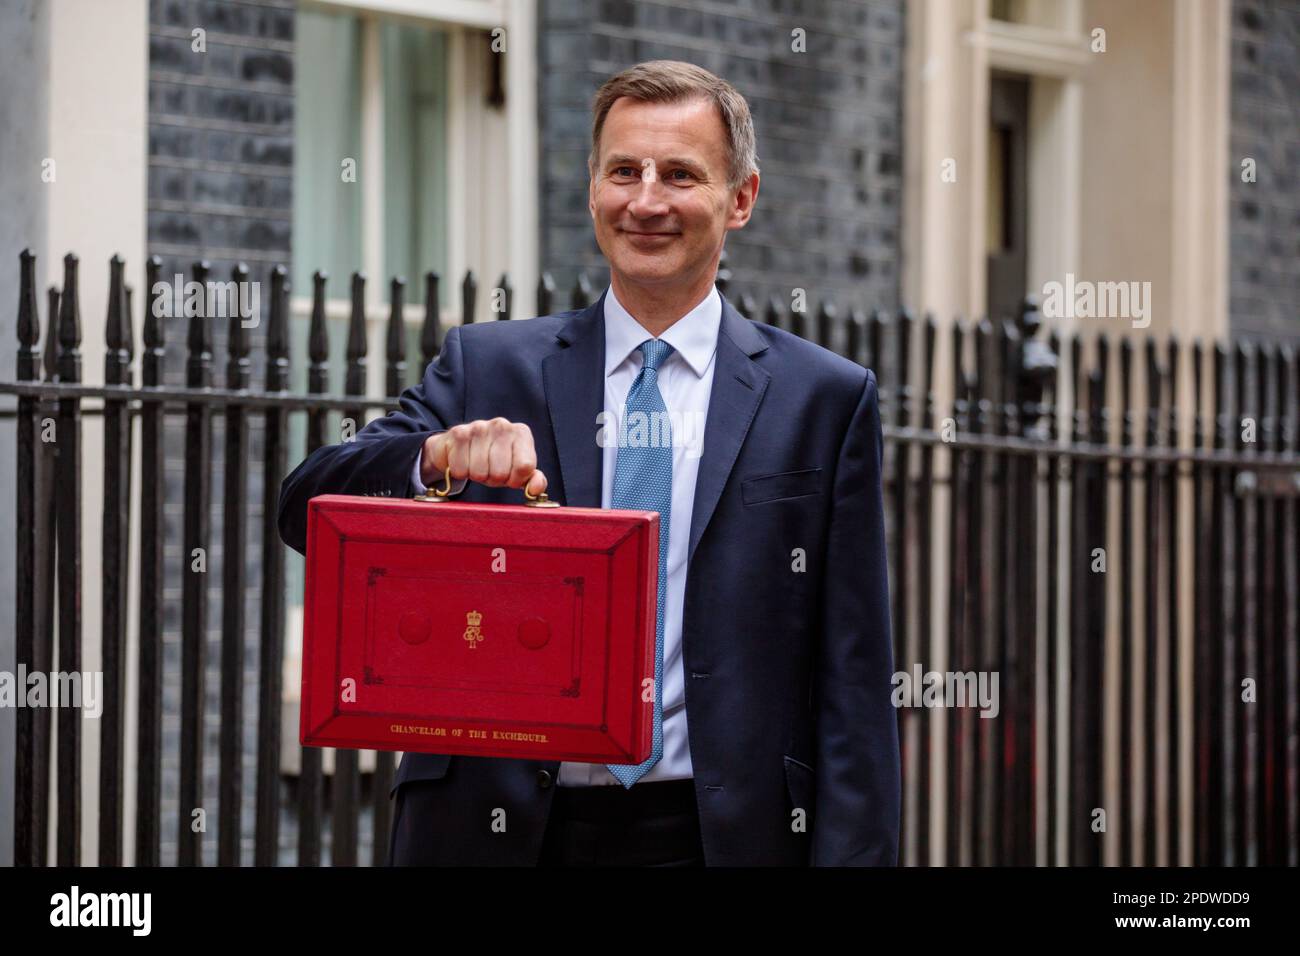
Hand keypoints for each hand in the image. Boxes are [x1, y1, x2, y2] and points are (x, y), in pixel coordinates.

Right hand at [421, 419, 547, 496]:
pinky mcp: (459, 433)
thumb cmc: (494, 461)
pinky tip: (464, 461)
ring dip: (477, 476)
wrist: (460, 447)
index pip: (525, 467)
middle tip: (490, 470)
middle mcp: (502, 425)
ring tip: (477, 465)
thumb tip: (535, 489)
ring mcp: (480, 427)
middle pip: (501, 473)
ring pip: (480, 473)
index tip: (510, 476)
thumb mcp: (517, 471)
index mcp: (521, 433)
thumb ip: (534, 480)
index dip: (515, 479)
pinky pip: (461, 470)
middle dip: (494, 479)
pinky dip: (461, 473)